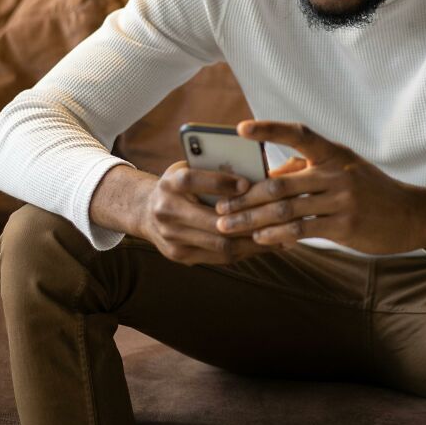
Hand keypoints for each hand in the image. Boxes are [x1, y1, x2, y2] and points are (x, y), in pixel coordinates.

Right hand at [138, 158, 302, 265]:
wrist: (145, 211)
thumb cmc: (180, 184)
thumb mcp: (190, 167)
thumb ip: (214, 170)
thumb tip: (256, 172)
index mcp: (169, 183)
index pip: (191, 180)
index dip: (219, 182)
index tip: (247, 183)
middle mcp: (166, 211)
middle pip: (210, 221)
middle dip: (247, 220)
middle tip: (276, 216)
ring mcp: (171, 238)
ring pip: (219, 244)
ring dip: (252, 241)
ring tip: (280, 234)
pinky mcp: (180, 255)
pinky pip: (218, 257)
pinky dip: (245, 250)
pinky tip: (265, 243)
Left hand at [213, 120, 425, 255]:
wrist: (409, 215)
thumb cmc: (369, 190)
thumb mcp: (342, 170)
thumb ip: (306, 170)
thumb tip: (268, 177)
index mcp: (333, 153)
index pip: (298, 133)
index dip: (269, 129)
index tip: (241, 128)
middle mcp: (336, 172)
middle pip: (279, 185)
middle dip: (244, 198)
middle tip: (220, 208)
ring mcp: (341, 199)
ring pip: (286, 210)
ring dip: (252, 220)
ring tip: (229, 226)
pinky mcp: (344, 225)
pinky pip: (302, 230)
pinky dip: (277, 234)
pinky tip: (260, 238)